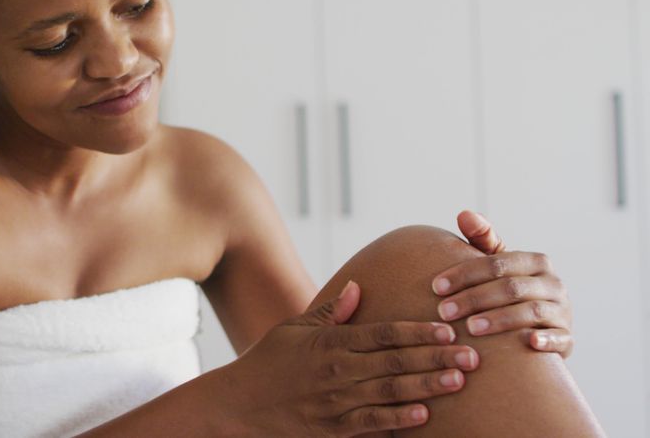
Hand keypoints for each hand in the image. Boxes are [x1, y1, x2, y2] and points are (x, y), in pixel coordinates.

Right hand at [219, 281, 478, 435]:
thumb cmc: (268, 361)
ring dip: (427, 386)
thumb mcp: (294, 328)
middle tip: (473, 354)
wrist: (238, 404)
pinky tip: (425, 415)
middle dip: (436, 357)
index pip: (383, 333)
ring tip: (459, 380)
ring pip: (390, 392)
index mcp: (330, 343)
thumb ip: (329, 311)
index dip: (417, 330)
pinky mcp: (333, 429)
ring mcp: (335, 402)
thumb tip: (357, 287)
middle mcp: (336, 371)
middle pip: (395, 362)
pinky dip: (398, 420)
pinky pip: (372, 424)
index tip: (447, 327)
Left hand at [434, 210, 573, 357]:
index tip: (436, 286)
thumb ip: (482, 239)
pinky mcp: (568, 338)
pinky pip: (560, 338)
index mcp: (536, 262)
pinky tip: (527, 343)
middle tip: (444, 311)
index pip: (497, 263)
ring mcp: (563, 311)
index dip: (465, 273)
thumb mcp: (497, 264)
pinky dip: (546, 340)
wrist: (540, 325)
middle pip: (511, 287)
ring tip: (470, 328)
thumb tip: (464, 213)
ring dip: (500, 320)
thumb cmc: (509, 290)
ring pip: (531, 312)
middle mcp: (553, 284)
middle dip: (474, 298)